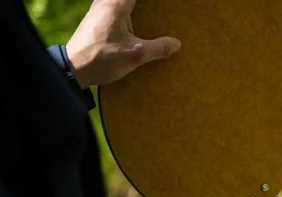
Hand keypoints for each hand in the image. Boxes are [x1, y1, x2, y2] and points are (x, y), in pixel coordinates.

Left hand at [66, 0, 180, 88]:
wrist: (72, 69)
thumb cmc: (101, 58)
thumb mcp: (135, 55)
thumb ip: (158, 48)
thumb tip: (176, 43)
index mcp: (116, 5)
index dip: (152, 3)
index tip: (163, 6)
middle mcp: (105, 2)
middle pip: (130, 1)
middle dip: (145, 6)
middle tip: (159, 11)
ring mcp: (97, 11)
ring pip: (120, 4)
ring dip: (135, 9)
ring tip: (149, 18)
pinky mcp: (94, 21)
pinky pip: (114, 10)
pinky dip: (126, 14)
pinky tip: (134, 28)